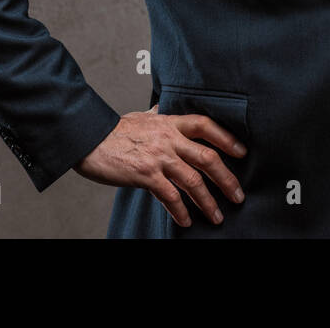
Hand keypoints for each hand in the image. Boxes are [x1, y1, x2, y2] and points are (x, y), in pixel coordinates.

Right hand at [74, 105, 246, 227]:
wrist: (88, 139)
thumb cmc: (113, 129)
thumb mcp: (140, 117)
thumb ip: (156, 115)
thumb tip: (161, 108)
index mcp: (170, 123)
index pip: (205, 126)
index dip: (227, 138)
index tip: (242, 152)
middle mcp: (168, 139)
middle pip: (208, 157)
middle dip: (226, 178)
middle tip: (238, 194)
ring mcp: (158, 157)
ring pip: (193, 181)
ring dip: (208, 202)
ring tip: (217, 216)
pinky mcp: (145, 175)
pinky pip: (170, 196)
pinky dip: (181, 211)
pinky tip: (187, 221)